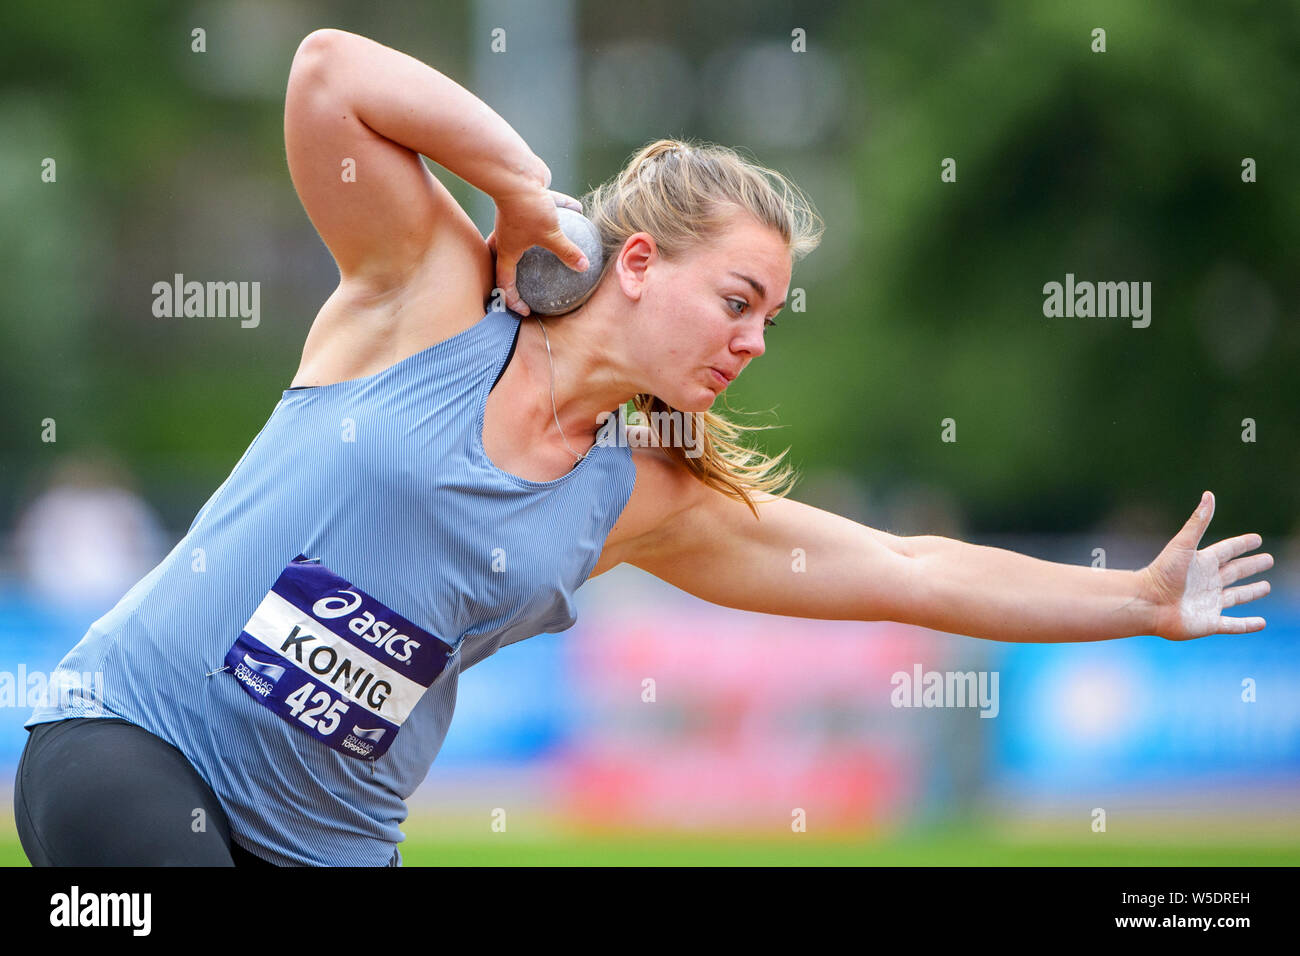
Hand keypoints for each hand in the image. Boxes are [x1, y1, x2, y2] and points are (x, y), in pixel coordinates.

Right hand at [485, 187, 589, 315]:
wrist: (516, 173)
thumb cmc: (527, 208)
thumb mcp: (551, 235)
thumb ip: (567, 252)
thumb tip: (584, 267)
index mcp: (508, 249)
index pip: (505, 282)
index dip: (513, 299)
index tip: (526, 310)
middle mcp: (508, 235)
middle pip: (511, 259)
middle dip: (521, 272)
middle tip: (533, 280)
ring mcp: (516, 217)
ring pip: (529, 231)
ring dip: (543, 238)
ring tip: (559, 244)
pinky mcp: (527, 200)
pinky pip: (546, 208)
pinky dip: (560, 209)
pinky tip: (579, 210)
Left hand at [1138, 491, 1272, 639]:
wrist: (1147, 603)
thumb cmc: (1162, 573)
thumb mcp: (1182, 545)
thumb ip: (1198, 522)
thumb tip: (1209, 494)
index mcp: (1202, 562)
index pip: (1227, 550)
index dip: (1242, 544)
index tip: (1257, 538)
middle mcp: (1207, 582)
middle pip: (1235, 572)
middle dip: (1251, 566)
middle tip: (1268, 560)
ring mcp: (1209, 603)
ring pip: (1237, 596)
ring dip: (1251, 592)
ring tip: (1266, 587)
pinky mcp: (1209, 623)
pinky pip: (1234, 625)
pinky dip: (1247, 625)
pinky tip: (1261, 623)